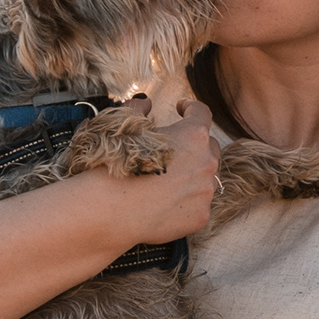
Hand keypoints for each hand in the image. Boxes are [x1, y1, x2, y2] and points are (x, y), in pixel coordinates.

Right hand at [113, 109, 221, 244]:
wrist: (109, 210)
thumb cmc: (115, 164)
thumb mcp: (124, 127)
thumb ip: (138, 109)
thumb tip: (145, 103)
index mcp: (193, 135)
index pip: (201, 113)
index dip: (190, 108)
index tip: (182, 108)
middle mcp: (207, 162)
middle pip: (209, 147)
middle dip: (194, 146)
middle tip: (173, 150)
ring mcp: (206, 191)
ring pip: (207, 178)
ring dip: (193, 175)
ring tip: (168, 180)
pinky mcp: (201, 216)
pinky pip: (198, 204)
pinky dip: (186, 201)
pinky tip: (166, 203)